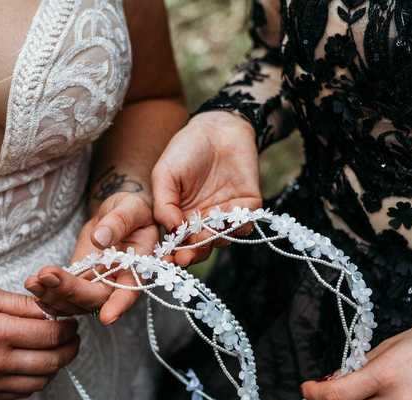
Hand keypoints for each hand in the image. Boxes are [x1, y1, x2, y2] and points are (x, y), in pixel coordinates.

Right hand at [0, 287, 79, 399]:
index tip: (71, 322)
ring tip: (56, 350)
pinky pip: (21, 393)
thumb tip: (54, 309)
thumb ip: (22, 304)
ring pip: (41, 382)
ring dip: (56, 367)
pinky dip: (36, 380)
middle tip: (72, 337)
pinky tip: (35, 364)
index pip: (50, 335)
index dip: (68, 328)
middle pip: (52, 362)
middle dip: (69, 349)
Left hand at [25, 192, 157, 323]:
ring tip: (32, 281)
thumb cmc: (133, 210)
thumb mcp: (131, 208)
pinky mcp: (80, 281)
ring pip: (76, 303)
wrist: (119, 213)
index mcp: (136, 267)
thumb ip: (118, 222)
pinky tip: (33, 283)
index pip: (129, 291)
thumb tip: (99, 239)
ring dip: (53, 296)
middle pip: (94, 299)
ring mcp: (97, 284)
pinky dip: (48, 293)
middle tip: (46, 275)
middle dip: (70, 292)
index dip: (119, 305)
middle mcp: (117, 283)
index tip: (106, 318)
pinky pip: (64, 295)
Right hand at [152, 111, 261, 265]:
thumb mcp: (164, 174)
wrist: (218, 127)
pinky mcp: (247, 206)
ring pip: (222, 239)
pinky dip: (237, 226)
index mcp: (180, 217)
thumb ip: (163, 203)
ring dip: (213, 239)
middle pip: (200, 248)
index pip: (177, 244)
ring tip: (205, 231)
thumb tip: (172, 230)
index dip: (173, 254)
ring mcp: (225, 215)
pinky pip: (245, 225)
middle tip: (187, 255)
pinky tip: (226, 218)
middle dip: (194, 253)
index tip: (169, 260)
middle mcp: (203, 221)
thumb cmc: (185, 149)